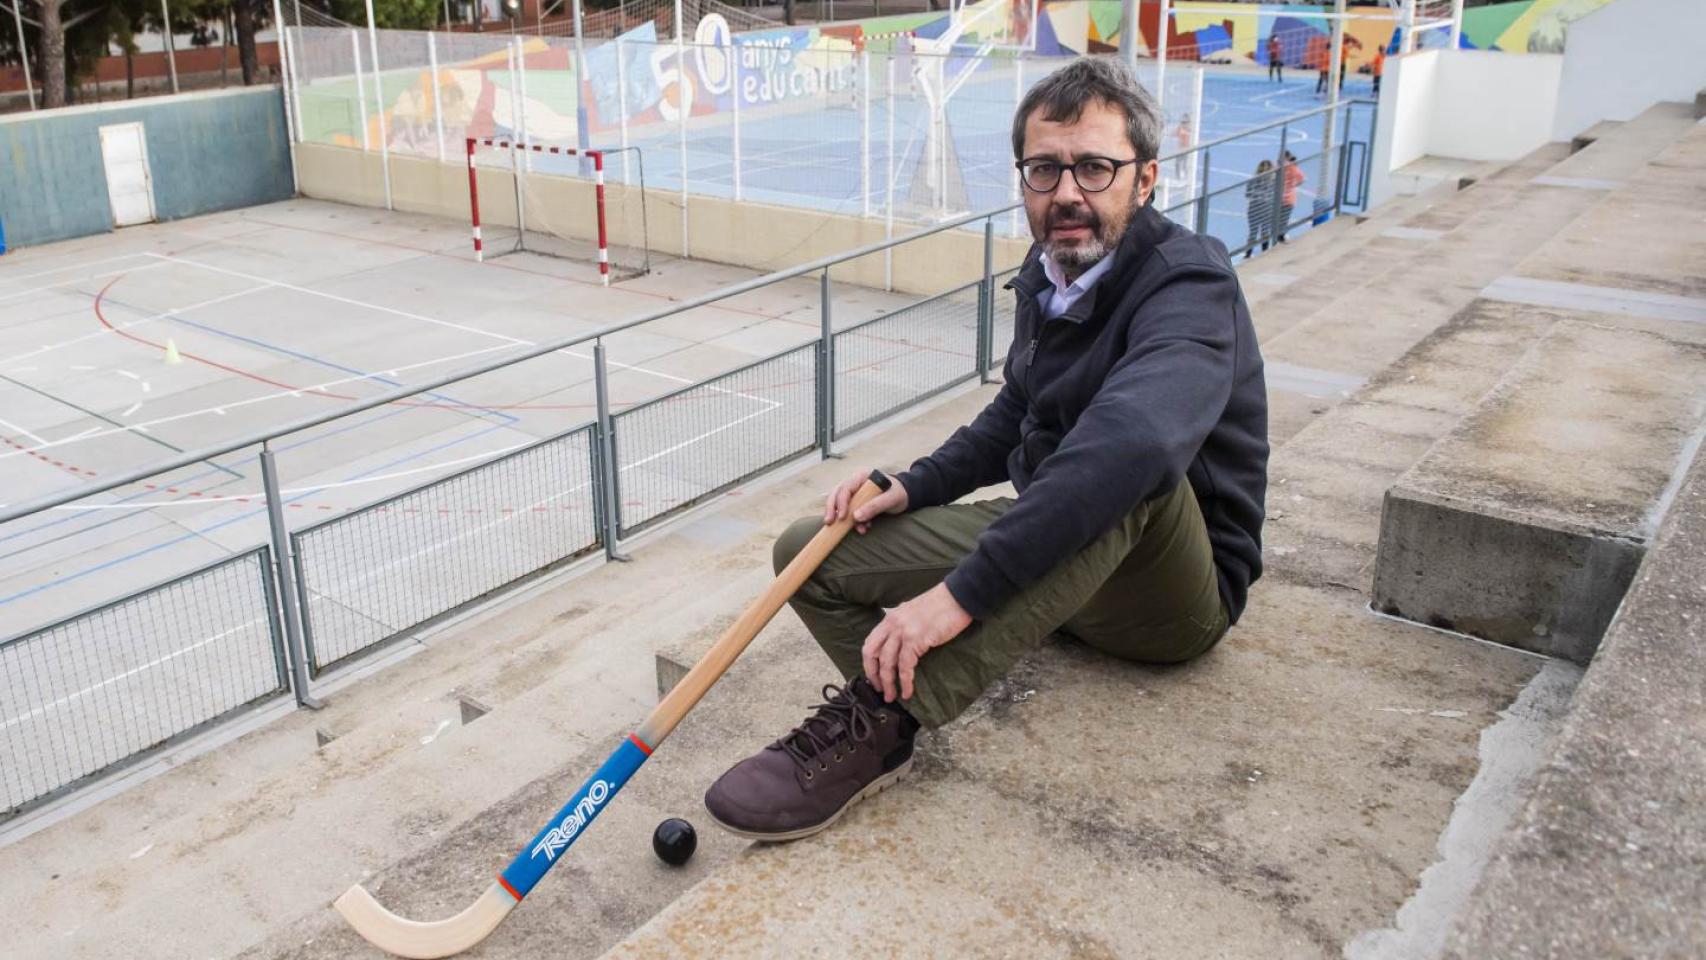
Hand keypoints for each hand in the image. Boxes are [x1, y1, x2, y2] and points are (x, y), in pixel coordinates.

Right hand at [823, 468, 907, 534]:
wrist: (906, 497)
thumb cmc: (899, 494)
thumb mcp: (890, 499)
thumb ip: (875, 506)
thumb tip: (856, 516)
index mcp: (862, 476)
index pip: (845, 488)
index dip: (841, 502)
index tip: (842, 517)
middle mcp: (855, 482)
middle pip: (836, 494)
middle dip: (832, 509)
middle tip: (829, 523)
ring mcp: (855, 492)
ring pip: (839, 503)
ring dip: (843, 518)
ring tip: (857, 529)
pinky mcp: (856, 501)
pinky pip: (847, 511)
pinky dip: (852, 521)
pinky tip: (862, 528)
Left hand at [861, 583, 971, 702]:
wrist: (958, 596)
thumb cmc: (942, 605)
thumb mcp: (914, 612)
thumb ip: (904, 626)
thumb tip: (902, 645)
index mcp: (890, 618)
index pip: (870, 643)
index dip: (869, 662)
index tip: (874, 676)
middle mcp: (892, 624)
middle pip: (872, 654)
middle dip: (873, 674)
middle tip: (879, 689)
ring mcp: (903, 632)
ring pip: (887, 663)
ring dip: (888, 683)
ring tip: (891, 696)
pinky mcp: (916, 639)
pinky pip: (905, 666)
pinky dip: (905, 682)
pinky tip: (908, 691)